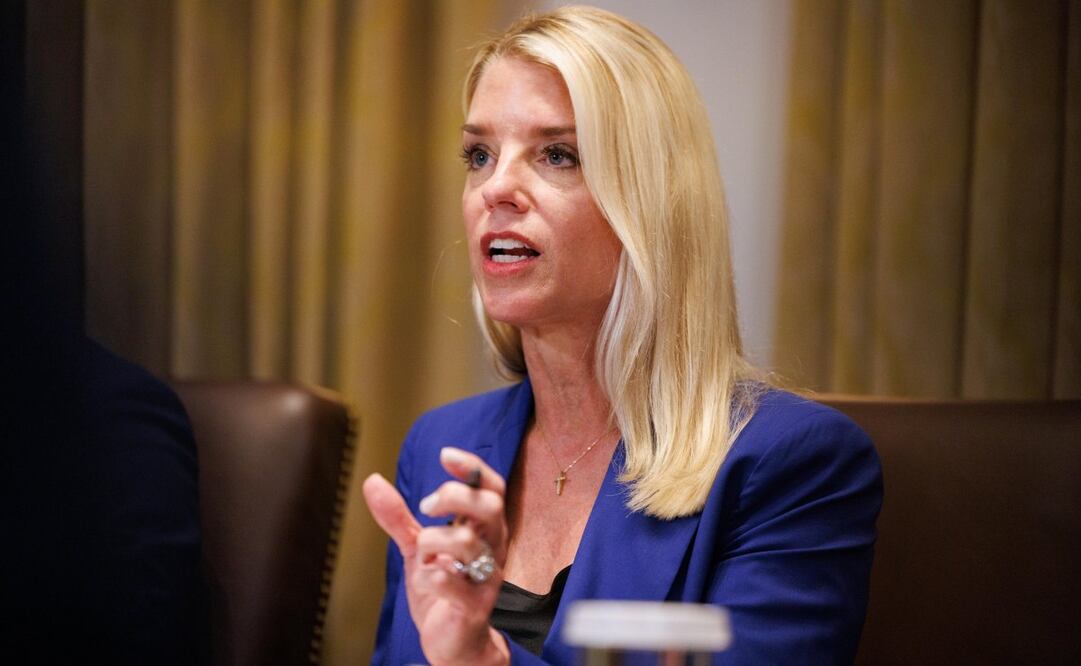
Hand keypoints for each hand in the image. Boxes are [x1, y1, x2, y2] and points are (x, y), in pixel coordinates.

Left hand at [363, 447, 510, 665]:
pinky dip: (431, 578)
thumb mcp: (416, 548)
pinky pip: (454, 584)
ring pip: (469, 544)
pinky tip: (426, 580)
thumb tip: (372, 480)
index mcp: (483, 530)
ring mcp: (486, 579)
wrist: (453, 643)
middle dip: (454, 497)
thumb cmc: (443, 590)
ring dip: (434, 541)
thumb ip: (398, 517)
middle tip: (426, 505)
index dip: (473, 467)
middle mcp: (492, 550)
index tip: (444, 455)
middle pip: (490, 507)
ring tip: (422, 553)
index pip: (491, 488)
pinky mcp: (474, 607)